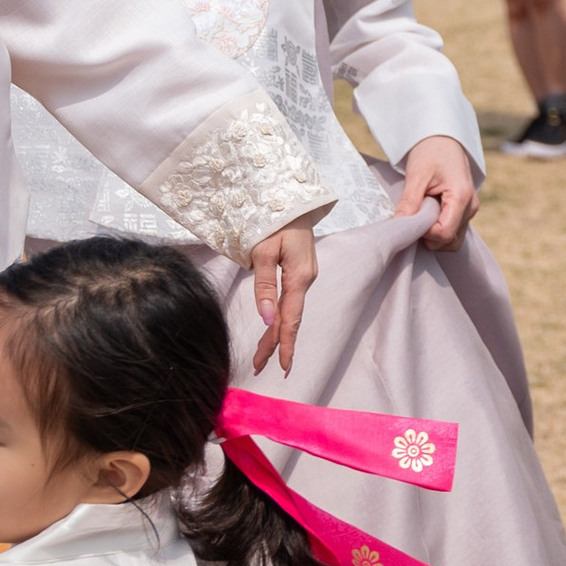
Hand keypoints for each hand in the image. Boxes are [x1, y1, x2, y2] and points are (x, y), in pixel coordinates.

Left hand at [249, 213, 321, 375]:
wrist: (293, 198)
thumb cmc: (275, 219)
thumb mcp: (263, 250)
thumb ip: (264, 285)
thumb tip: (265, 318)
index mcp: (299, 276)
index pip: (290, 318)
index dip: (285, 343)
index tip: (282, 366)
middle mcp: (305, 279)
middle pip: (289, 318)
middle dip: (275, 343)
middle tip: (259, 365)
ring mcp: (304, 275)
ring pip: (290, 310)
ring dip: (276, 332)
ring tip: (263, 353)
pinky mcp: (299, 271)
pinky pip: (290, 299)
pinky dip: (280, 316)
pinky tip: (273, 326)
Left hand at [397, 136, 478, 249]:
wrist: (443, 138)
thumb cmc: (431, 151)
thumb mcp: (417, 175)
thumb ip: (410, 202)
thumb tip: (399, 225)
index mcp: (462, 197)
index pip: (444, 234)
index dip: (425, 233)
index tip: (411, 218)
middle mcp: (471, 207)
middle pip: (450, 241)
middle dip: (429, 237)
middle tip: (413, 218)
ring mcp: (470, 210)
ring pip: (453, 240)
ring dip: (434, 235)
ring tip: (420, 215)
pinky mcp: (465, 210)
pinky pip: (453, 231)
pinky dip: (439, 230)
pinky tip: (427, 216)